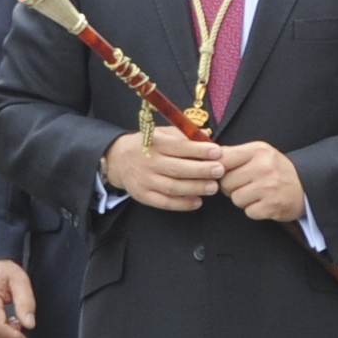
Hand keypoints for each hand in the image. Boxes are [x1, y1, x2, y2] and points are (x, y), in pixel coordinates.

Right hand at [101, 129, 223, 211]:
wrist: (118, 159)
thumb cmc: (147, 145)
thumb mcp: (163, 133)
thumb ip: (184, 135)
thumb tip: (207, 135)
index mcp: (155, 143)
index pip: (179, 147)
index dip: (198, 150)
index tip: (217, 152)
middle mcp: (149, 162)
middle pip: (177, 169)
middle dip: (201, 170)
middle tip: (219, 171)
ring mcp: (145, 180)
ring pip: (172, 187)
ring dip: (195, 188)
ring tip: (213, 187)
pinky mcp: (143, 195)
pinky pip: (164, 202)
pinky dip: (182, 204)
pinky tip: (197, 201)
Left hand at [217, 141, 305, 221]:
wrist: (306, 186)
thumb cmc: (277, 170)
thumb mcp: (260, 153)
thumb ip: (235, 153)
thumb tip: (210, 155)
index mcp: (258, 151)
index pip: (222, 159)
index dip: (218, 169)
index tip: (223, 173)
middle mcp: (263, 167)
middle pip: (226, 182)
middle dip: (232, 187)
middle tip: (245, 185)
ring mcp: (268, 187)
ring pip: (235, 199)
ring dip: (243, 199)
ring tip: (256, 194)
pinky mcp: (272, 205)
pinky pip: (248, 212)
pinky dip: (254, 210)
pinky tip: (263, 203)